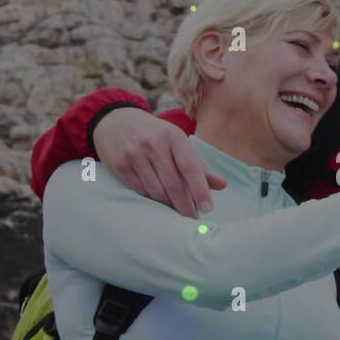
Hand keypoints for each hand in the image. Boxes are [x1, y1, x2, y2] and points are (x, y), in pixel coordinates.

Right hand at [93, 107, 226, 217]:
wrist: (116, 120)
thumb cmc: (155, 135)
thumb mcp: (177, 142)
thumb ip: (198, 164)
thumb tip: (223, 185)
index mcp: (174, 136)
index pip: (190, 166)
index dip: (200, 189)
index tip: (208, 209)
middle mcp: (154, 144)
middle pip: (173, 183)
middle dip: (185, 205)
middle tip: (193, 218)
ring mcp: (135, 154)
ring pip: (156, 190)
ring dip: (169, 205)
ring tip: (177, 210)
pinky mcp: (120, 164)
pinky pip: (140, 190)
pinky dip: (152, 200)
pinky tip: (159, 202)